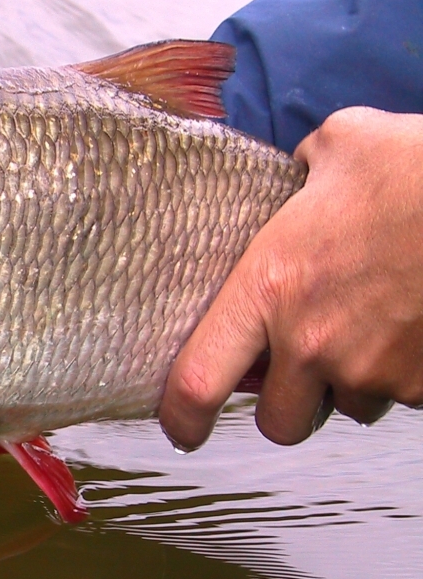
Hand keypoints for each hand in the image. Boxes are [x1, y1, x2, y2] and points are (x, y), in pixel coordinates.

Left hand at [160, 107, 422, 450]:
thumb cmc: (417, 168)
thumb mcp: (339, 148)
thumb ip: (300, 172)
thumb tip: (300, 168)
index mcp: (268, 287)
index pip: (198, 381)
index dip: (181, 418)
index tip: (181, 430)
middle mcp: (312, 341)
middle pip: (278, 422)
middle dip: (285, 408)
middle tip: (296, 375)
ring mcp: (372, 369)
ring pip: (347, 408)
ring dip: (350, 384)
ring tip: (370, 326)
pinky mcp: (422, 384)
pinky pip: (401, 397)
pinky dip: (401, 373)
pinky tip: (409, 324)